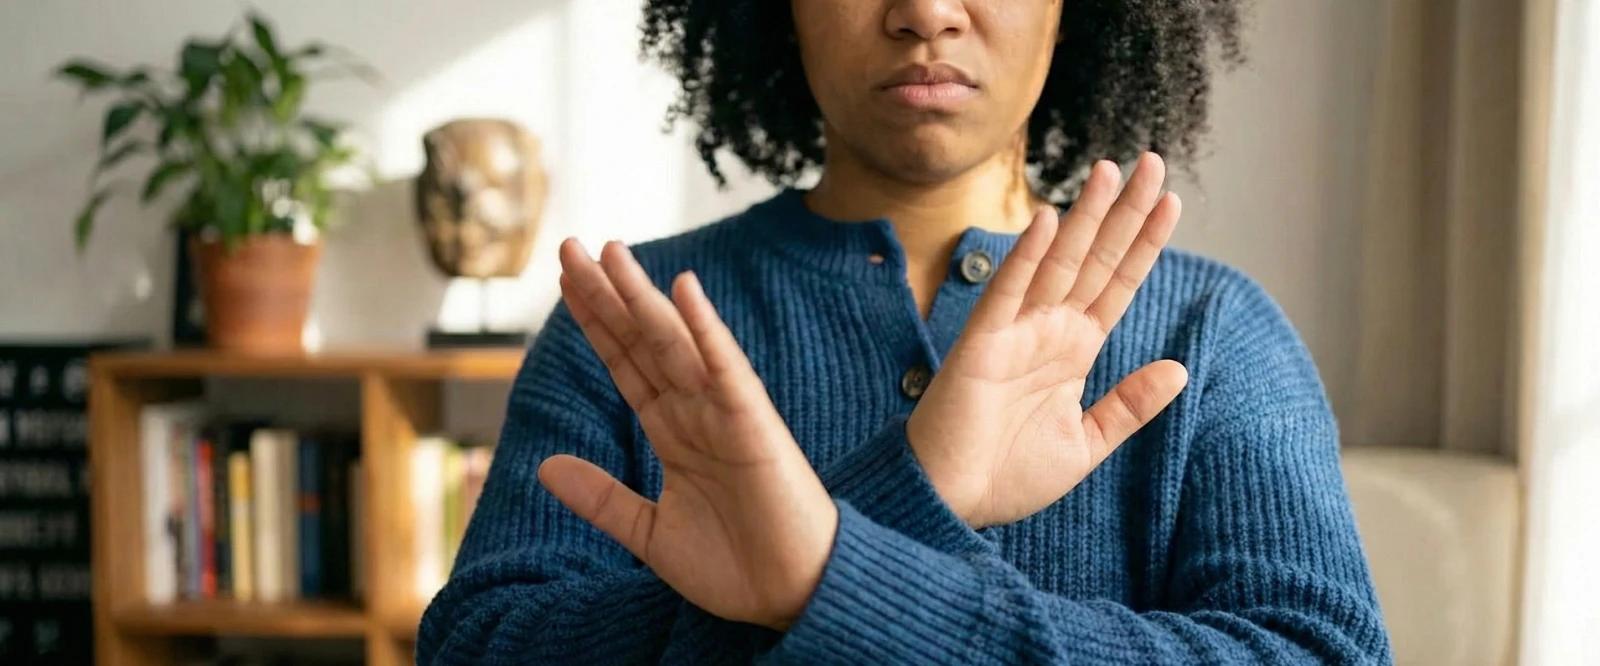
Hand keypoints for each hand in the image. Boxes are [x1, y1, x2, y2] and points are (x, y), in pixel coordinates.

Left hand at [537, 238, 836, 629]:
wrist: (792, 596)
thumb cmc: (733, 566)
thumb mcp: (649, 534)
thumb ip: (601, 497)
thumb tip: (544, 466)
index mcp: (673, 432)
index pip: (626, 363)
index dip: (595, 322)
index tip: (565, 282)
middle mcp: (695, 411)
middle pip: (642, 340)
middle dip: (606, 294)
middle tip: (569, 246)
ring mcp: (724, 413)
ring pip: (674, 342)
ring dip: (642, 296)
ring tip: (609, 251)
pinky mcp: (754, 424)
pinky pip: (725, 368)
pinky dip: (705, 329)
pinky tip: (683, 289)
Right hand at [907, 152, 1190, 527]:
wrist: (951, 501)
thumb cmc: (1008, 475)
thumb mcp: (1086, 442)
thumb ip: (1129, 405)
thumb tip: (1179, 369)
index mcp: (1075, 350)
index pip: (1118, 284)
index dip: (1144, 243)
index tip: (1172, 202)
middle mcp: (1048, 331)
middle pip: (1096, 259)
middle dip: (1124, 211)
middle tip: (1152, 162)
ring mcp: (1015, 332)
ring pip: (1058, 262)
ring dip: (1084, 217)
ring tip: (1110, 171)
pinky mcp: (981, 344)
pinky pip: (1008, 293)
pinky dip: (1026, 256)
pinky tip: (1048, 220)